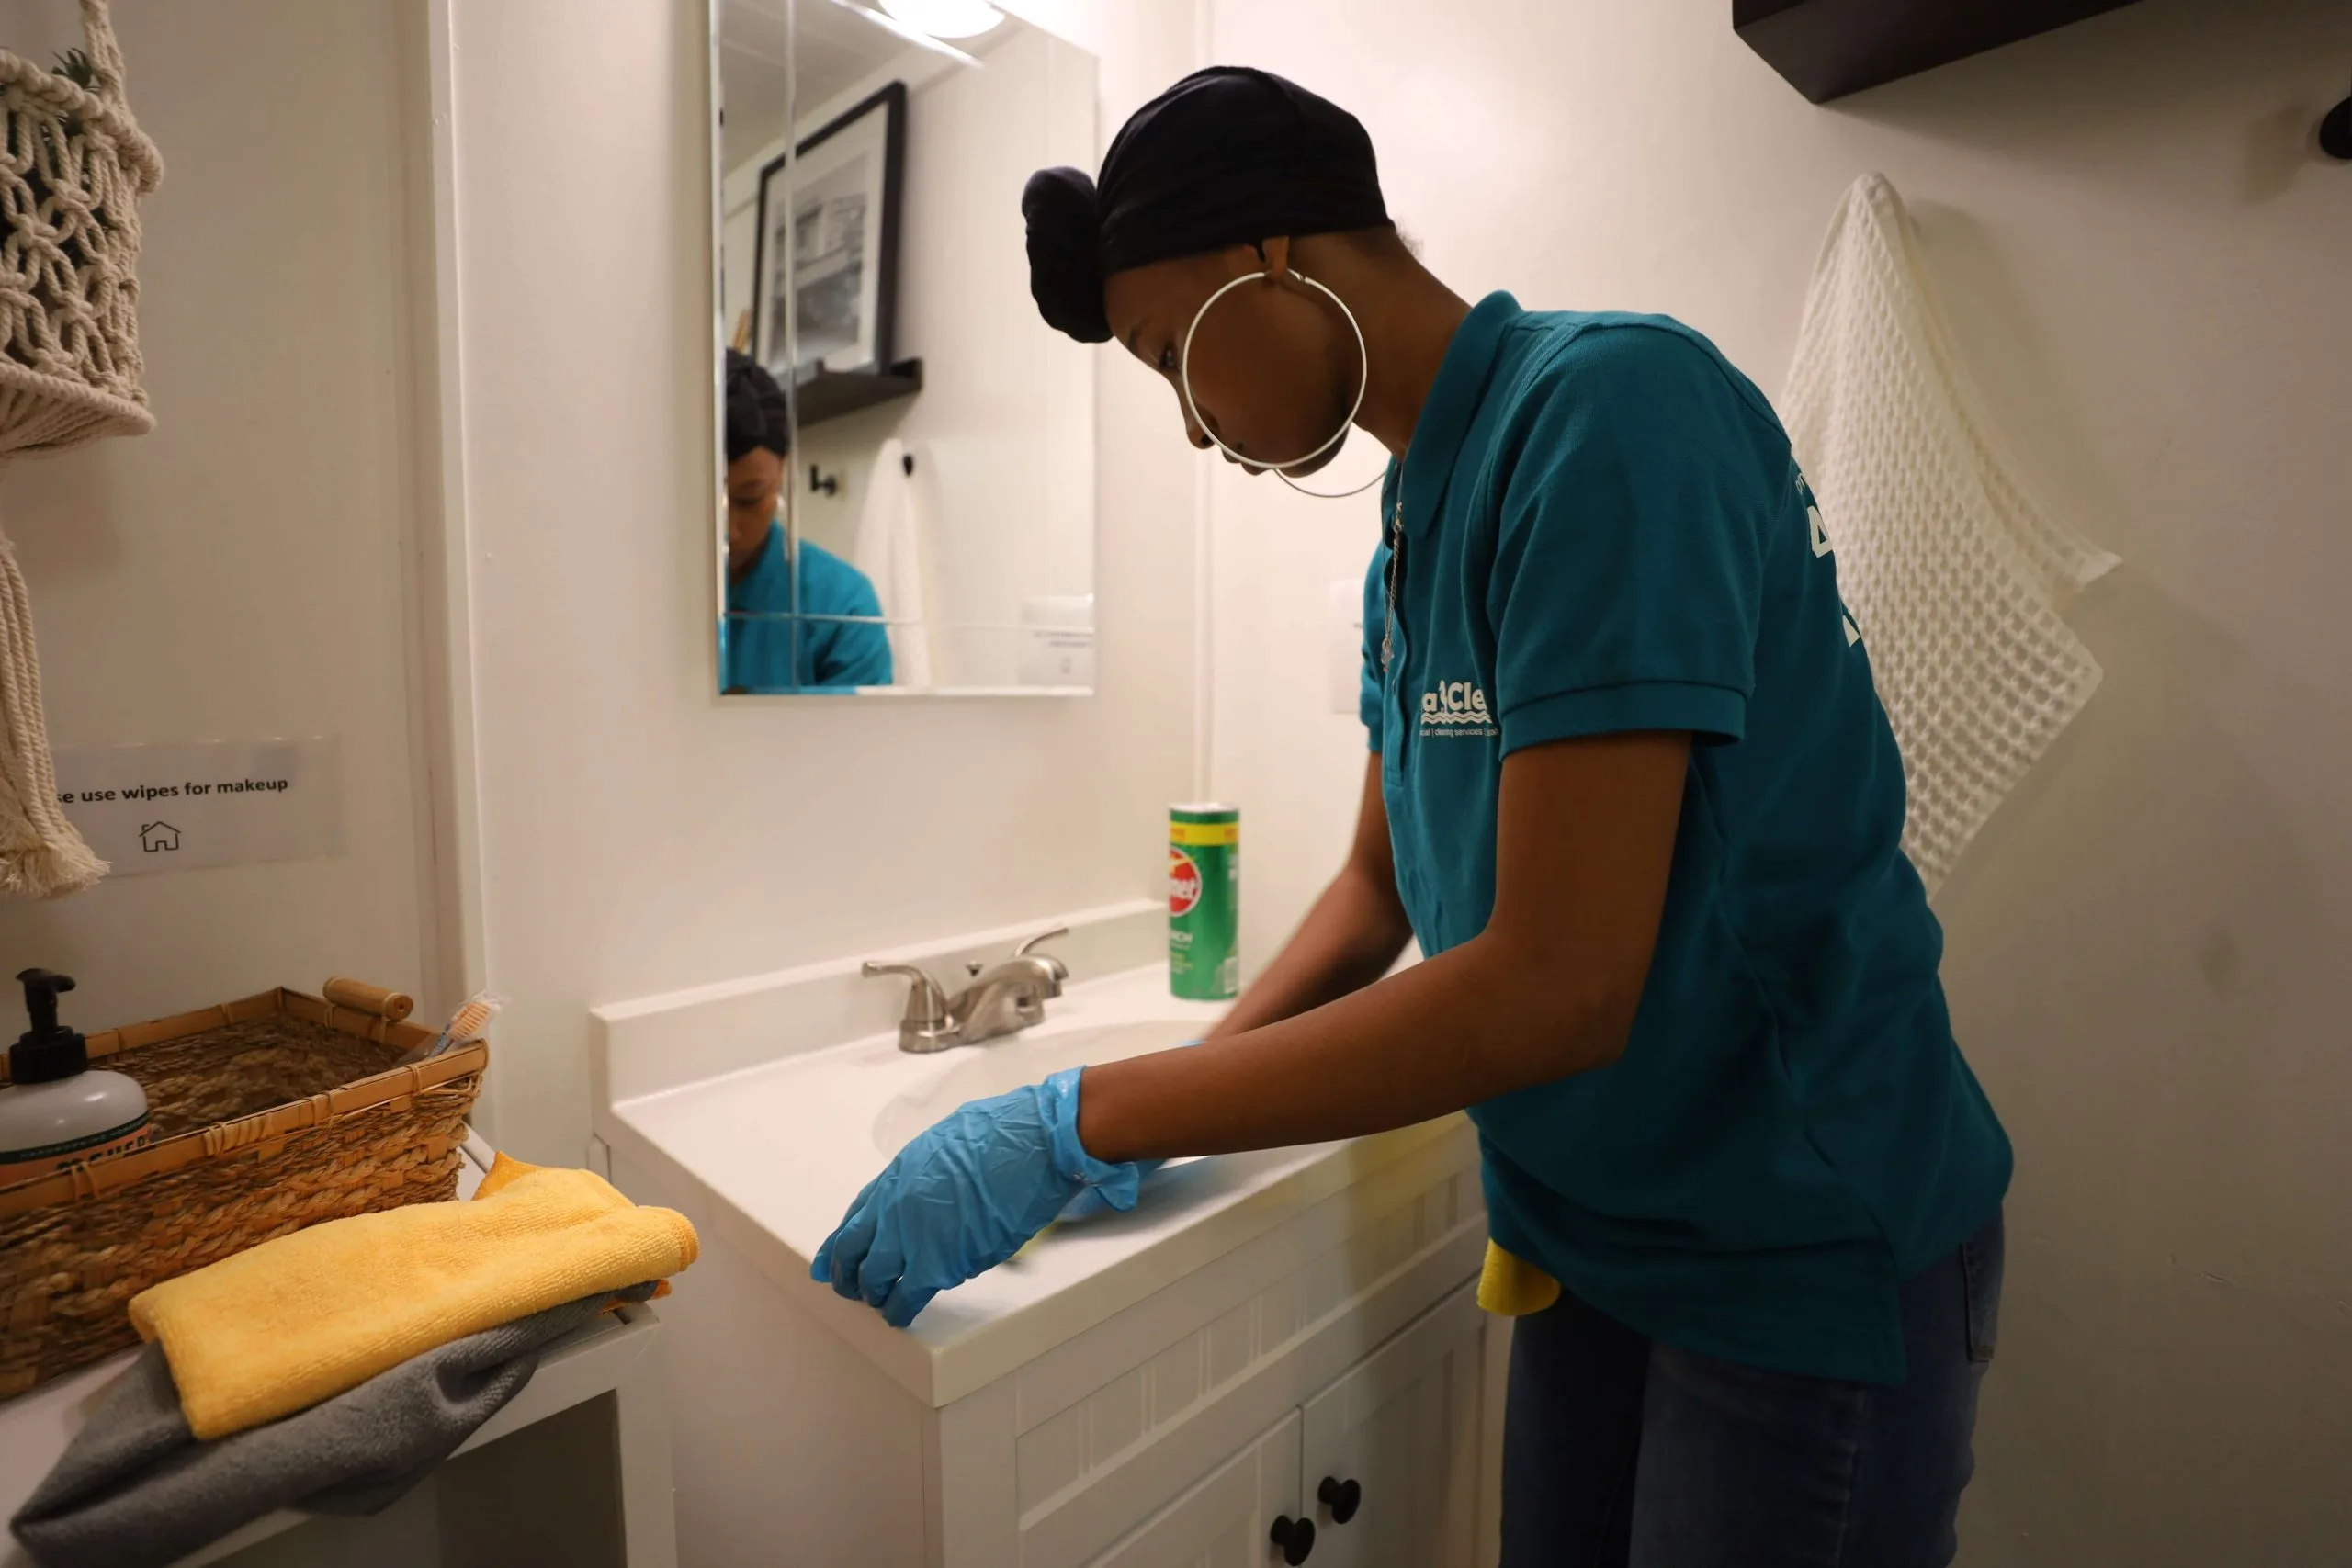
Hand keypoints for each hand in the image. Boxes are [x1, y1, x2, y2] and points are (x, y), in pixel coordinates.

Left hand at [810, 1067, 1146, 1325]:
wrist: (1033, 1144)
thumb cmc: (1004, 1133)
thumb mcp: (948, 1141)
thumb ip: (929, 1171)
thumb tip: (933, 1187)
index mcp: (898, 1174)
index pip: (855, 1217)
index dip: (838, 1244)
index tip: (827, 1262)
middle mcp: (895, 1207)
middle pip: (854, 1252)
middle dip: (848, 1275)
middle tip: (850, 1290)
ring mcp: (913, 1236)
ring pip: (874, 1278)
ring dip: (874, 1295)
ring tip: (878, 1304)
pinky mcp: (938, 1263)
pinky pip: (907, 1296)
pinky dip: (899, 1310)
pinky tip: (898, 1317)